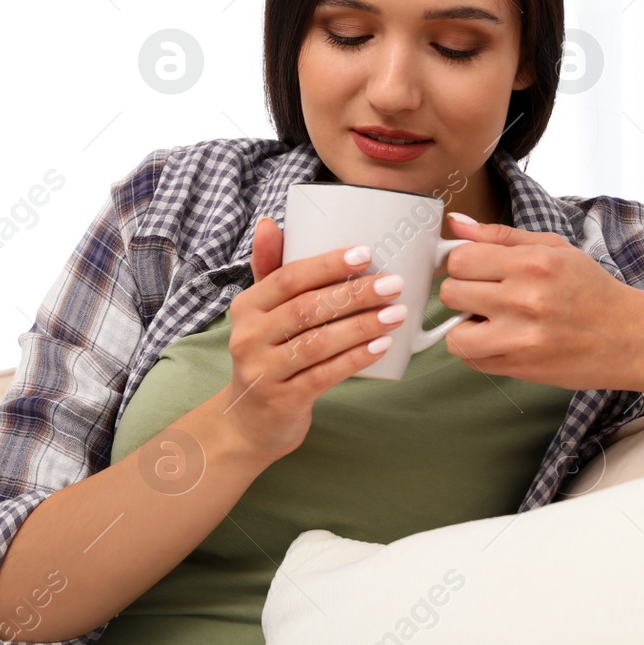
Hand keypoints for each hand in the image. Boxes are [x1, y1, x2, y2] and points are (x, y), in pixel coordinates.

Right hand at [216, 216, 407, 461]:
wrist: (249, 422)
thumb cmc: (268, 355)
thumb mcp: (262, 313)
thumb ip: (270, 270)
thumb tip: (270, 223)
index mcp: (247, 307)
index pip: (288, 277)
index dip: (328, 264)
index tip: (366, 253)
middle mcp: (249, 337)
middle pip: (307, 308)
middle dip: (354, 294)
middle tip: (393, 284)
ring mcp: (263, 371)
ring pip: (318, 342)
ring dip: (361, 326)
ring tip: (395, 313)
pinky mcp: (282, 400)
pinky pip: (324, 375)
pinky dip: (355, 359)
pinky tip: (381, 347)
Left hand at [439, 212, 642, 390]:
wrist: (629, 338)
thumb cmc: (592, 290)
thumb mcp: (554, 248)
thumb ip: (500, 236)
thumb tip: (455, 224)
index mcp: (532, 263)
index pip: (460, 258)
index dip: (462, 263)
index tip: (474, 269)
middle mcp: (523, 300)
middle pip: (450, 292)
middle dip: (463, 292)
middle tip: (486, 294)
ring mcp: (519, 338)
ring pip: (454, 333)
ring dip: (465, 326)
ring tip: (490, 320)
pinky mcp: (519, 367)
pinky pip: (471, 360)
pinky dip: (479, 350)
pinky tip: (501, 338)